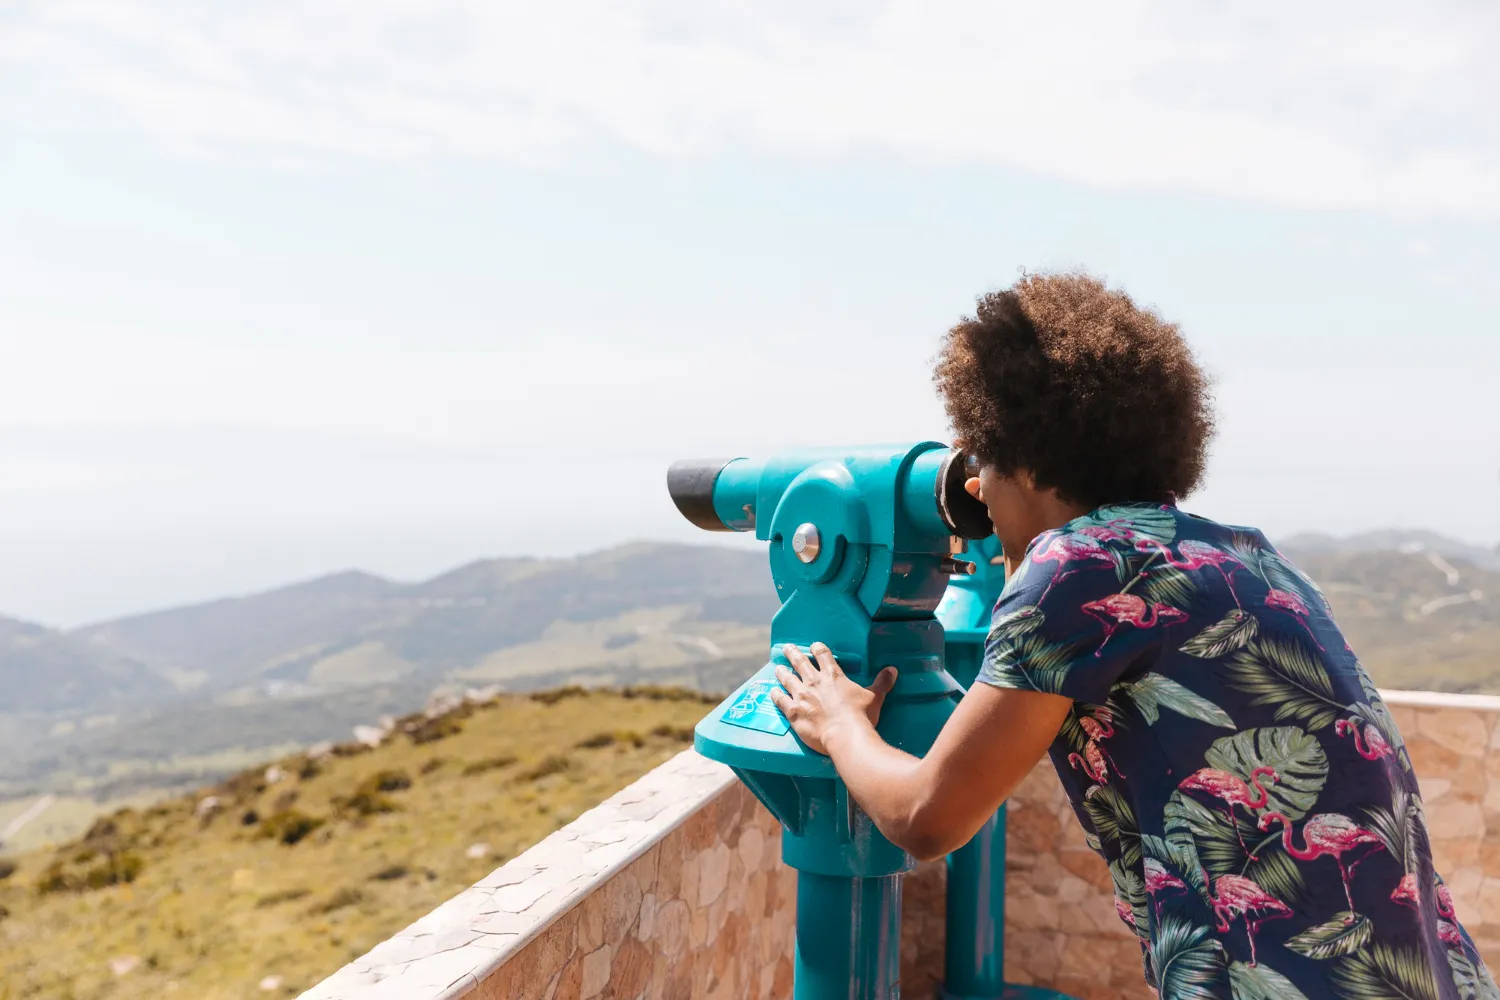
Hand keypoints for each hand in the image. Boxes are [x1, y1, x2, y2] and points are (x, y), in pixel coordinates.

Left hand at [769, 643, 897, 754]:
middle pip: (801, 663)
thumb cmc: (861, 716)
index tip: (814, 646)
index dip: (818, 649)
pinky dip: (775, 695)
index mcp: (833, 676)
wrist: (845, 735)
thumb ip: (882, 682)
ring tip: (777, 667)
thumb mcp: (874, 697)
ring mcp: (801, 696)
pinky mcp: (793, 712)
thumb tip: (893, 670)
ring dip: (782, 672)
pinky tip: (772, 691)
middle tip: (787, 648)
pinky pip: (780, 700)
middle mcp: (814, 682)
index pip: (823, 656)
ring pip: (788, 679)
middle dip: (793, 654)